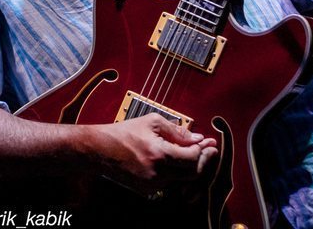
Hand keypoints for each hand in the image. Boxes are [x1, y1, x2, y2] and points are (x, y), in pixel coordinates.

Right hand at [90, 113, 217, 196]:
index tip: (210, 143)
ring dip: (190, 167)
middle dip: (202, 161)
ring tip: (194, 153)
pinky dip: (176, 172)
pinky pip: (170, 183)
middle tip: (209, 149)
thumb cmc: (127, 131)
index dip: (203, 150)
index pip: (192, 158)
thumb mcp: (153, 122)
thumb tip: (198, 138)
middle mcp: (158, 173)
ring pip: (182, 180)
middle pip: (192, 174)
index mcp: (160, 154)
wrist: (102, 149)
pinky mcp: (148, 190)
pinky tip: (177, 160)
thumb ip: (177, 131)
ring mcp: (152, 185)